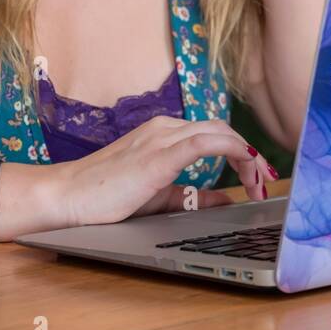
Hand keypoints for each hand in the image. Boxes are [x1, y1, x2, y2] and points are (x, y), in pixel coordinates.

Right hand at [51, 115, 279, 227]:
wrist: (65, 198)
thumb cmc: (105, 198)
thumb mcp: (161, 197)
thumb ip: (194, 196)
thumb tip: (227, 201)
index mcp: (165, 134)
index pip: (216, 134)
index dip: (243, 153)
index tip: (258, 179)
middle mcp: (165, 128)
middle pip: (223, 130)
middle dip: (251, 155)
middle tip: (265, 183)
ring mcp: (161, 138)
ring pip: (219, 132)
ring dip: (247, 156)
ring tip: (259, 183)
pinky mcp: (157, 155)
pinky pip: (204, 143)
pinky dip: (232, 151)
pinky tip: (246, 168)